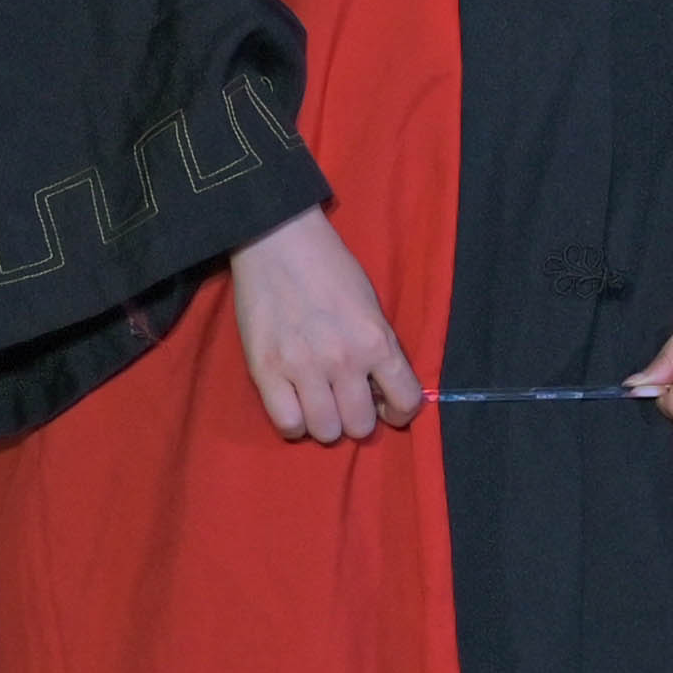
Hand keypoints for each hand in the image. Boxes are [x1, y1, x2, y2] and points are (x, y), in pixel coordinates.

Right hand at [232, 207, 420, 443]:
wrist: (278, 241)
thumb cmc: (330, 268)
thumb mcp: (371, 306)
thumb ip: (379, 349)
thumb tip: (381, 391)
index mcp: (376, 341)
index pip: (406, 402)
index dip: (400, 411)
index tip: (388, 406)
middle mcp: (344, 361)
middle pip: (360, 426)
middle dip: (357, 418)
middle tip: (346, 401)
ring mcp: (302, 368)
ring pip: (325, 432)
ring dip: (325, 423)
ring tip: (319, 403)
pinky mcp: (265, 371)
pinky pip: (287, 424)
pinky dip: (294, 422)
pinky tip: (295, 405)